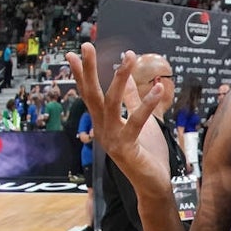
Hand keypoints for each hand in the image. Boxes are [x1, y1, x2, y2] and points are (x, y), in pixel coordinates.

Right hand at [65, 44, 170, 190]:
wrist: (153, 185)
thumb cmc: (147, 154)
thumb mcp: (141, 122)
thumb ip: (134, 101)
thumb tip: (132, 78)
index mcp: (104, 122)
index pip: (90, 94)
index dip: (82, 74)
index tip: (73, 54)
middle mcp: (103, 129)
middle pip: (92, 94)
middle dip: (89, 69)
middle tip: (86, 45)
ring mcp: (112, 139)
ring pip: (111, 103)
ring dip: (120, 78)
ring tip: (128, 57)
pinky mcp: (126, 148)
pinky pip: (135, 121)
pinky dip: (147, 104)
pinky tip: (157, 88)